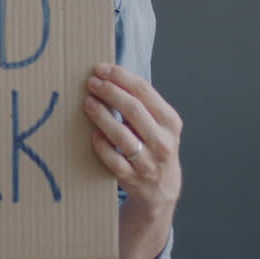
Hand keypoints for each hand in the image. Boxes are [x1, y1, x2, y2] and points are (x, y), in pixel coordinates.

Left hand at [83, 63, 182, 213]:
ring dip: (102, 115)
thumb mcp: (161, 125)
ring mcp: (147, 162)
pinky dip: (101, 144)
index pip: (145, 91)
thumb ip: (143, 104)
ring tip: (88, 102)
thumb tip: (110, 77)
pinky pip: (112, 158)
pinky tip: (93, 133)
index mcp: (171, 122)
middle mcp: (163, 142)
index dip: (121, 77)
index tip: (102, 69)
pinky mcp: (131, 178)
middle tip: (92, 83)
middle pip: (133, 109)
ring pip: (121, 135)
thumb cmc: (156, 147)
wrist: (162, 189)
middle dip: (110, 92)